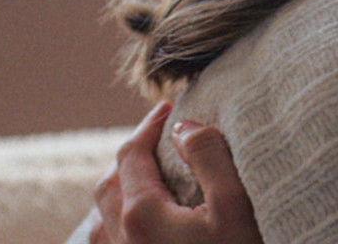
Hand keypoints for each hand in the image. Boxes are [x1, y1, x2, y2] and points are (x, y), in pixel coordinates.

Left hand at [89, 101, 261, 243]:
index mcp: (141, 215)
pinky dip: (117, 221)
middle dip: (132, 154)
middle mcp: (120, 241)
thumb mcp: (235, 205)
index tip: (170, 107)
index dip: (149, 125)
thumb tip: (183, 127)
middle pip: (109, 183)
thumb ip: (209, 158)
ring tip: (148, 177)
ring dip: (120, 188)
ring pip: (102, 218)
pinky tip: (139, 224)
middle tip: (161, 136)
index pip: (132, 154)